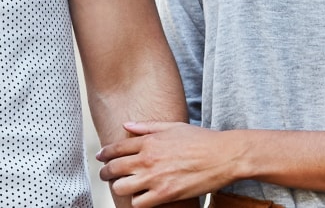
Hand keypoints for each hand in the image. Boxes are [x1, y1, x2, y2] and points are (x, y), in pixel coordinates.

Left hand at [97, 121, 241, 207]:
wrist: (224, 156)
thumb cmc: (202, 140)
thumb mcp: (173, 126)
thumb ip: (147, 126)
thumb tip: (127, 125)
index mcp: (149, 141)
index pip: (116, 148)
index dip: (104, 154)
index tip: (101, 158)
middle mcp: (148, 158)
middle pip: (113, 169)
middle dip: (106, 173)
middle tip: (106, 176)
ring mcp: (155, 177)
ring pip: (121, 188)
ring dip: (121, 188)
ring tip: (124, 188)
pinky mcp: (165, 194)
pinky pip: (138, 203)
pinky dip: (137, 202)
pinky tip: (142, 198)